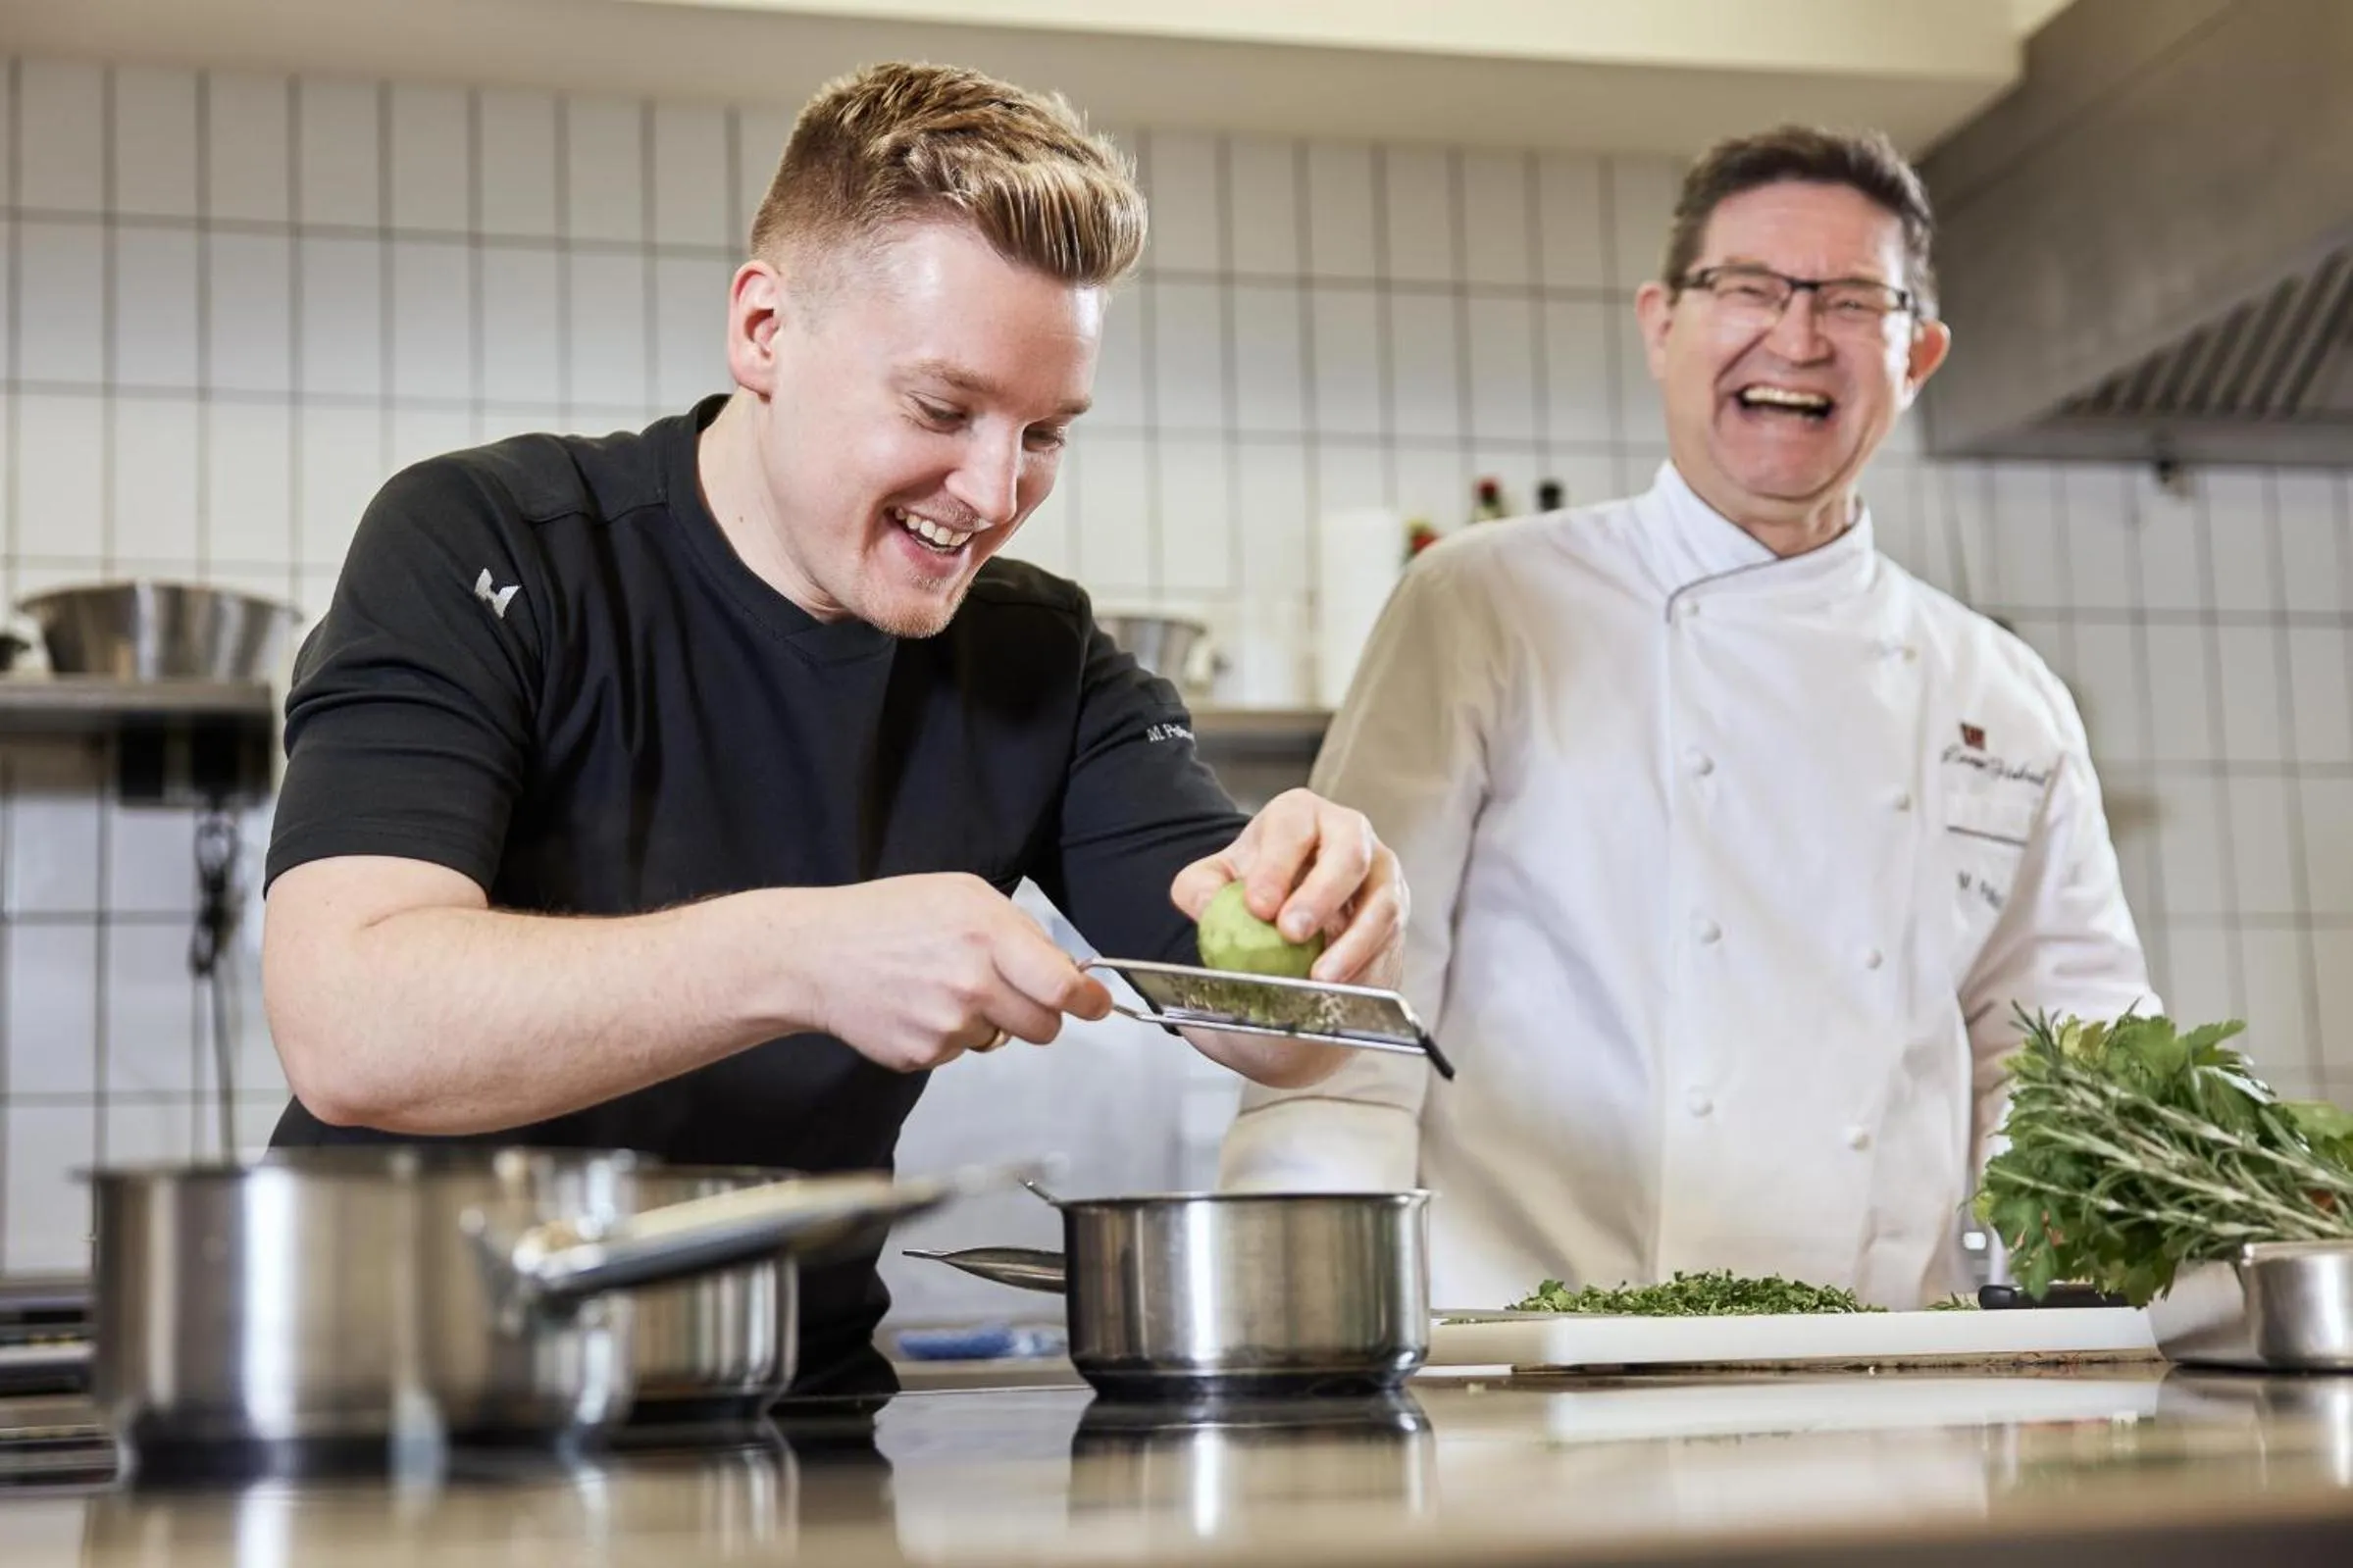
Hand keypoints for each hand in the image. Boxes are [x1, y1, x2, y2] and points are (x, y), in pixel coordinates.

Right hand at [800, 874, 1112, 1071]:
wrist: (816, 955)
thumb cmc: (886, 918)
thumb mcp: (960, 894)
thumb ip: (1018, 930)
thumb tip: (1065, 968)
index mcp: (987, 935)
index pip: (1061, 987)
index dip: (1088, 1001)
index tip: (1095, 1004)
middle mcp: (971, 984)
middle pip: (1044, 1027)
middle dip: (1040, 1015)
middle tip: (1013, 994)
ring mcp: (946, 1025)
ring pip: (1000, 1039)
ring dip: (987, 1021)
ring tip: (943, 987)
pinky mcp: (923, 1055)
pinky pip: (960, 1052)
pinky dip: (948, 1035)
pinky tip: (918, 1005)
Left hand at [1170, 788, 1406, 989]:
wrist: (1294, 906)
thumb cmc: (1258, 884)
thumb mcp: (1218, 879)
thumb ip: (1201, 888)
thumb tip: (1206, 904)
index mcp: (1300, 815)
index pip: (1292, 830)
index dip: (1276, 867)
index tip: (1258, 906)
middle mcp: (1349, 833)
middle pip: (1349, 856)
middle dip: (1321, 897)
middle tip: (1291, 933)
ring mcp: (1380, 871)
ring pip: (1381, 901)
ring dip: (1353, 942)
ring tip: (1320, 977)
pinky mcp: (1395, 909)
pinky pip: (1389, 937)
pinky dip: (1366, 964)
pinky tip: (1340, 986)